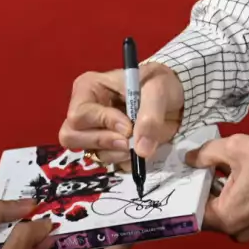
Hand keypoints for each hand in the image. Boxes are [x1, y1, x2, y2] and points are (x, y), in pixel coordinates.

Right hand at [59, 63, 183, 163]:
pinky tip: (140, 148)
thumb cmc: (160, 84)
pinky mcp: (109, 149)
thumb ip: (149, 115)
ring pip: (92, 153)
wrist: (176, 100)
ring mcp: (95, 132)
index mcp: (88, 89)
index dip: (102, 123)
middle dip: (103, 142)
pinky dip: (127, 161)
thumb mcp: (157, 89)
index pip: (79, 114)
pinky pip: (110, 164)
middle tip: (128, 141)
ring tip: (139, 141)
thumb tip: (141, 149)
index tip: (128, 126)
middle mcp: (86, 112)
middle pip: (72, 137)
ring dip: (118, 152)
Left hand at [186, 134, 248, 242]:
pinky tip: (231, 172)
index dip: (185, 188)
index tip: (182, 172)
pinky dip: (232, 193)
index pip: (191, 209)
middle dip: (201, 186)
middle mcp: (235, 230)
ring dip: (217, 188)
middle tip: (195, 165)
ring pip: (223, 208)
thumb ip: (205, 154)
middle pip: (207, 209)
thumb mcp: (233, 149)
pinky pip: (238, 209)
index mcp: (225, 218)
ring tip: (212, 165)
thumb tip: (190, 159)